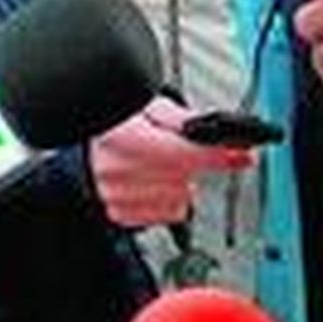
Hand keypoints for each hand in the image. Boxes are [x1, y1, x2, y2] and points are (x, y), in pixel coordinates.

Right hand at [89, 95, 251, 227]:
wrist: (77, 142)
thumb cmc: (113, 121)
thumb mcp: (147, 105)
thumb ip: (182, 119)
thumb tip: (217, 129)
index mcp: (124, 137)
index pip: (184, 153)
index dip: (219, 154)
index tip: (244, 154)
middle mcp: (117, 171)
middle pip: (185, 177)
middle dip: (197, 163)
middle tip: (193, 149)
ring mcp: (117, 197)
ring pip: (180, 198)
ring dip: (181, 183)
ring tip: (160, 163)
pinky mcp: (120, 216)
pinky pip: (167, 213)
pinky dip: (168, 199)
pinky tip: (153, 182)